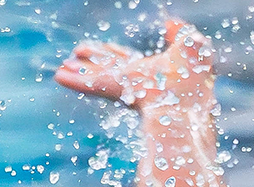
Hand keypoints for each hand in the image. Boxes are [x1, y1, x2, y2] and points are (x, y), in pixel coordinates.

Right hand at [53, 19, 215, 110]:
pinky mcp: (115, 90)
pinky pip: (91, 84)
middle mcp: (135, 80)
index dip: (113, 53)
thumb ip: (179, 33)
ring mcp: (124, 86)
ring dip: (79, 71)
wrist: (188, 98)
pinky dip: (75, 81)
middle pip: (108, 67)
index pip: (127, 60)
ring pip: (95, 75)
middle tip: (76, 55)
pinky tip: (59, 76)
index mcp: (150, 71)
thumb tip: (170, 22)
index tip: (101, 47)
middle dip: (92, 61)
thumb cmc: (194, 76)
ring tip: (62, 68)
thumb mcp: (190, 45)